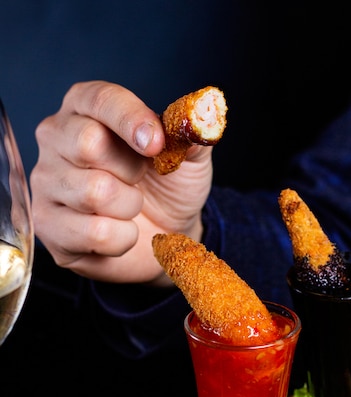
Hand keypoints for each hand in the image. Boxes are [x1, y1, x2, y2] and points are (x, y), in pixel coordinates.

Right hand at [31, 80, 212, 285]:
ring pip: (95, 192)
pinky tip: (120, 232)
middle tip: (141, 180)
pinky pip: (96, 233)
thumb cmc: (168, 186)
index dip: (131, 120)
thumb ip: (191, 132)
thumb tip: (199, 115)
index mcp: (86, 107)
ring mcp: (46, 183)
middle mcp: (56, 138)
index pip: (99, 99)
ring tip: (130, 207)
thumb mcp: (188, 156)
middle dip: (132, 170)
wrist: (165, 235)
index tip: (157, 143)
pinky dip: (123, 238)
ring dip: (130, 206)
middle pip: (88, 143)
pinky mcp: (50, 227)